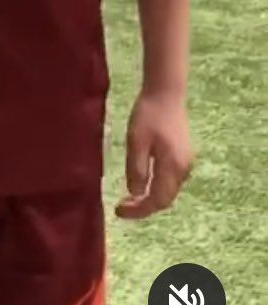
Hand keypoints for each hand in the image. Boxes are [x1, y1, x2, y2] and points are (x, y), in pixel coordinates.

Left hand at [116, 90, 191, 218]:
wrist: (166, 93)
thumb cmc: (148, 115)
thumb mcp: (136, 142)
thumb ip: (136, 169)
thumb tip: (135, 194)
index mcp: (173, 167)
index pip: (157, 200)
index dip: (138, 210)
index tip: (118, 211)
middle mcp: (183, 169)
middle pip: (164, 199)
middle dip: (143, 207)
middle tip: (120, 206)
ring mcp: (185, 163)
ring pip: (167, 191)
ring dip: (148, 198)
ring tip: (127, 198)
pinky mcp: (182, 156)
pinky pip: (169, 181)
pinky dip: (154, 188)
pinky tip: (140, 183)